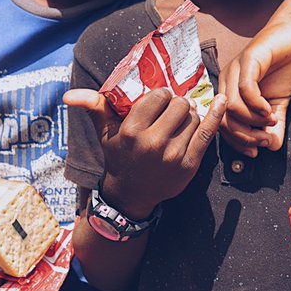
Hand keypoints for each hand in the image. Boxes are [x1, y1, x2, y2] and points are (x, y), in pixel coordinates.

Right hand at [64, 88, 225, 218]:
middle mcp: (152, 143)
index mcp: (131, 132)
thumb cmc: (118, 157)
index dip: (161, 95)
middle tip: (173, 109)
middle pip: (179, 105)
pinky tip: (221, 102)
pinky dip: (216, 115)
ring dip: (190, 115)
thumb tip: (69, 95)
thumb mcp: (105, 133)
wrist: (131, 195)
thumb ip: (94, 108)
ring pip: (193, 117)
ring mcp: (173, 156)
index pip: (158, 97)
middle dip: (177, 103)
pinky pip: (207, 133)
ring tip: (181, 120)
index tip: (160, 99)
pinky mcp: (189, 165)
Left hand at [220, 17, 290, 156]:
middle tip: (264, 139)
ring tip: (271, 121)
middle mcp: (226, 82)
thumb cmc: (282, 66)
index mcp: (229, 92)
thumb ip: (274, 125)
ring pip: (233, 107)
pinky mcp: (248, 60)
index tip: (255, 151)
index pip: (221, 126)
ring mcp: (235, 70)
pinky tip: (269, 110)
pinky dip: (257, 105)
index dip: (237, 143)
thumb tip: (272, 147)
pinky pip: (245, 89)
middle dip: (244, 137)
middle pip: (223, 120)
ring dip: (253, 122)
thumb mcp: (279, 102)